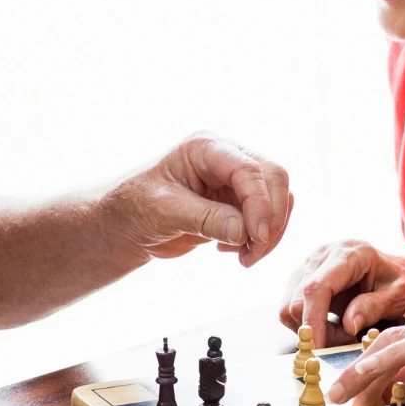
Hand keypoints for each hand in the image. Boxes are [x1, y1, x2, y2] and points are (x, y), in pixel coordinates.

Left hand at [105, 134, 292, 267]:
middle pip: (274, 179)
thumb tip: (244, 231)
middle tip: (254, 251)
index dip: (260, 203)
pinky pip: (267, 217)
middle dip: (271, 219)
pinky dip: (260, 239)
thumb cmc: (135, 207)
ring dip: (269, 232)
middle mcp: (226, 157)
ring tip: (243, 257)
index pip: (249, 169)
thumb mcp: (164, 211)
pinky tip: (233, 252)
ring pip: (277, 199)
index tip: (256, 237)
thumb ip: (205, 218)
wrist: (127, 224)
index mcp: (206, 148)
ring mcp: (235, 179)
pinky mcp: (238, 202)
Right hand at [280, 240, 404, 339]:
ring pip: (289, 308)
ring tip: (342, 332)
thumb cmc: (399, 282)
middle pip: (298, 301)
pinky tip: (332, 325)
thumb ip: (373, 307)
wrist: (394, 269)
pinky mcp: (300, 277)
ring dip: (312, 330)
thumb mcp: (398, 295)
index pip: (317, 288)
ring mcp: (307, 264)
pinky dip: (309, 325)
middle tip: (346, 339)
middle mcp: (321, 255)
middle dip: (317, 331)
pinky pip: (291, 309)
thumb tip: (348, 326)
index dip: (314, 321)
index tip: (319, 349)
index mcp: (347, 254)